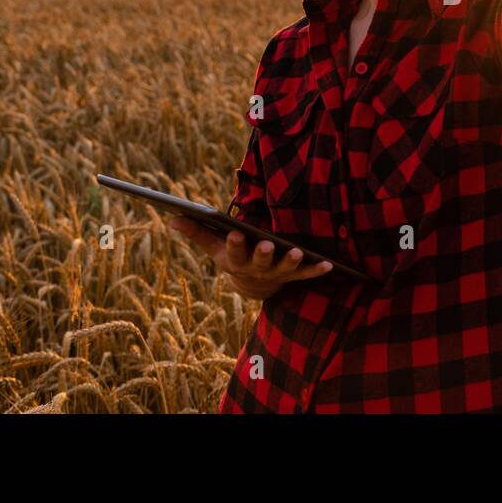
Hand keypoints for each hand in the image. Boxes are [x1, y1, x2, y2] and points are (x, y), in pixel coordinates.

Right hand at [166, 215, 331, 299]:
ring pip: (284, 269)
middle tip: (267, 245)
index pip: (234, 253)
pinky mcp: (295, 276)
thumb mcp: (214, 247)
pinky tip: (329, 264)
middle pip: (260, 262)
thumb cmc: (232, 257)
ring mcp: (277, 274)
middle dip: (263, 254)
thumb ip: (197, 231)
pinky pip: (306, 275)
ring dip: (291, 262)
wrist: (252, 285)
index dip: (235, 244)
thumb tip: (172, 216)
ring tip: (297, 252)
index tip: (236, 233)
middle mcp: (257, 270)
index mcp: (236, 261)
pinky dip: (316, 270)